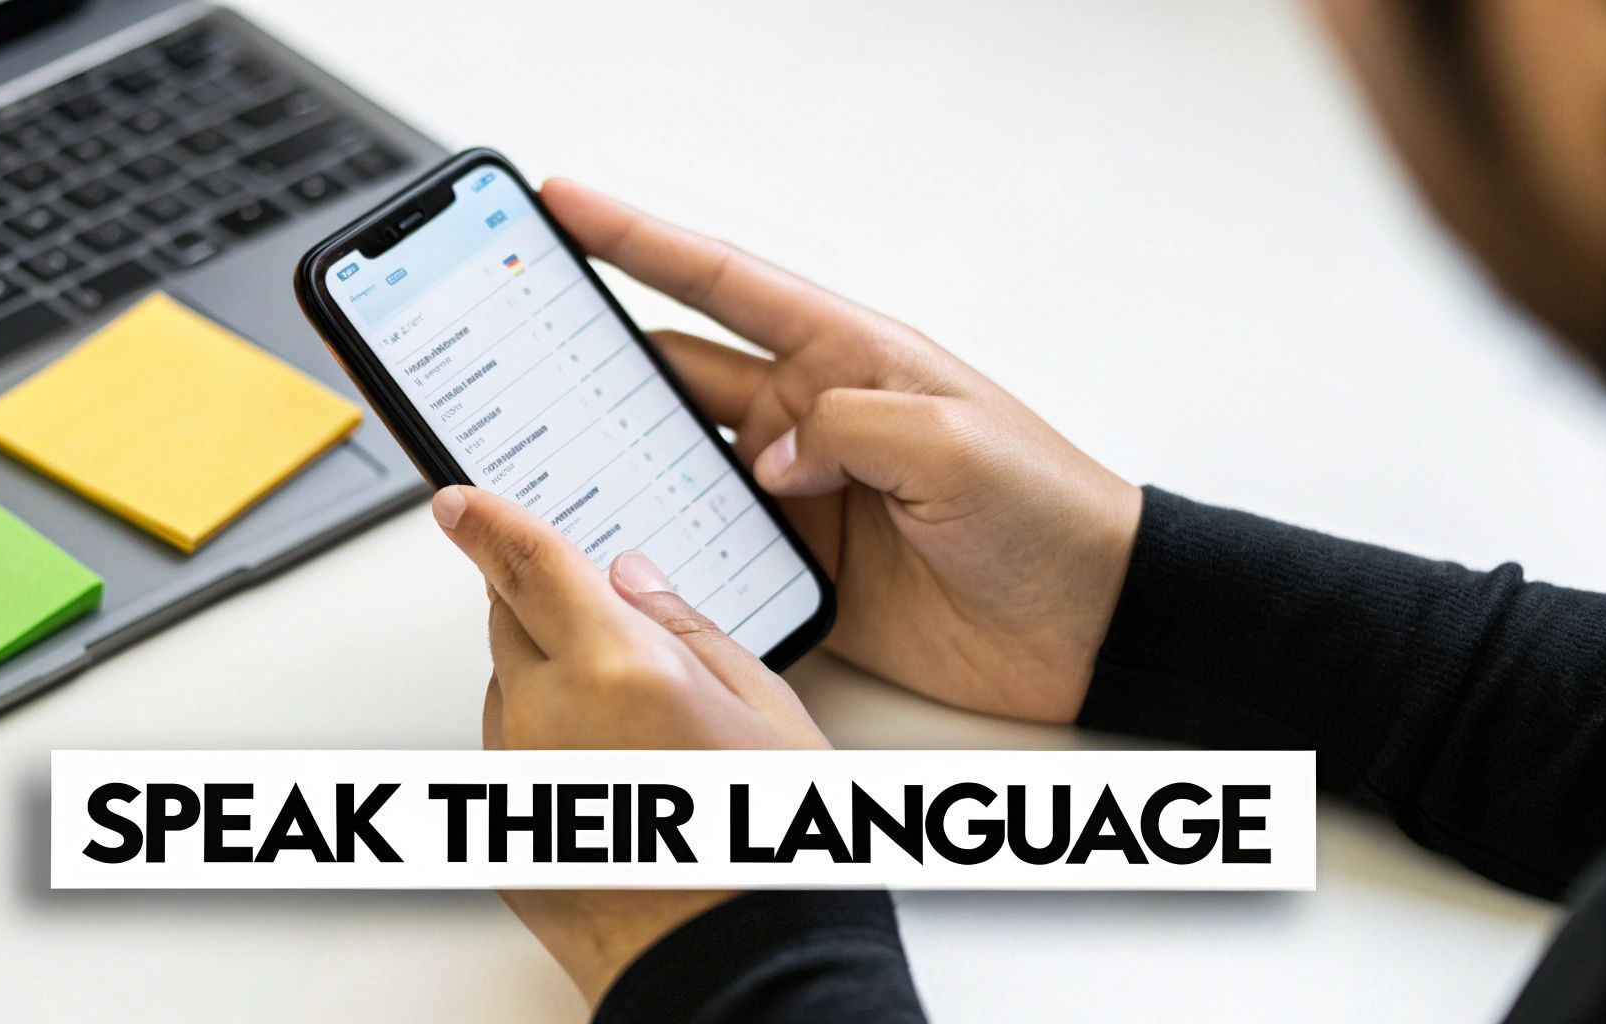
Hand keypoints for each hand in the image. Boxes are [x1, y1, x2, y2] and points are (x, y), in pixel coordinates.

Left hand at [430, 484, 826, 1004]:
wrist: (734, 969)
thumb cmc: (764, 853)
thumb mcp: (768, 711)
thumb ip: (692, 630)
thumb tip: (637, 582)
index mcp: (618, 669)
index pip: (531, 565)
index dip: (488, 523)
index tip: (457, 502)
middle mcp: (548, 717)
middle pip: (508, 620)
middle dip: (536, 599)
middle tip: (592, 614)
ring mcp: (515, 781)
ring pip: (506, 691)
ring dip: (544, 676)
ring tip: (634, 725)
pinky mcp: (498, 835)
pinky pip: (506, 757)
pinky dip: (540, 741)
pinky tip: (608, 772)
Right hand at [541, 178, 1143, 722]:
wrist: (1091, 623)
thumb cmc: (1050, 512)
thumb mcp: (957, 444)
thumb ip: (852, 430)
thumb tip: (768, 456)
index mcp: (847, 357)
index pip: (724, 283)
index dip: (639, 239)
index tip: (564, 204)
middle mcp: (810, 416)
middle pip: (675, 373)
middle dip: (595, 357)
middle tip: (514, 349)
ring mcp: (799, 493)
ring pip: (677, 461)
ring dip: (619, 459)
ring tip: (542, 457)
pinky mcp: (798, 564)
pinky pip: (708, 545)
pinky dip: (662, 545)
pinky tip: (619, 551)